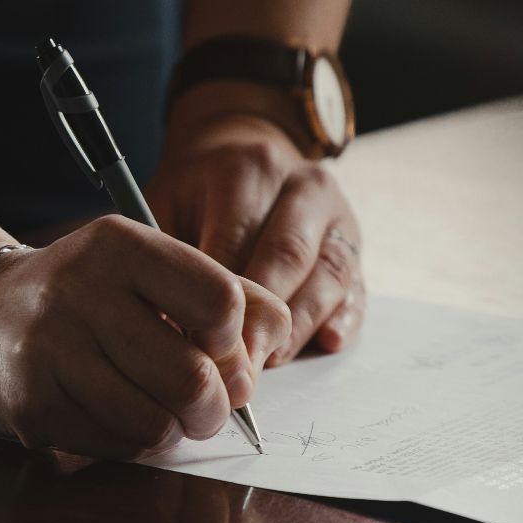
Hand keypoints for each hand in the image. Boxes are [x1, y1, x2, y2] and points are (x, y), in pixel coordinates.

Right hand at [0, 216, 289, 458]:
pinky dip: (133, 443)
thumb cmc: (84, 296)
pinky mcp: (33, 405)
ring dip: (174, 431)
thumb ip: (223, 293)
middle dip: (215, 407)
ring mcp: (52, 351)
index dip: (235, 340)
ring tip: (161, 411)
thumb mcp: (147, 268)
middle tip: (206, 405)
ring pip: (158, 423)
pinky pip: (117, 446)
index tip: (218, 347)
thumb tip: (268, 351)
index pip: (221, 301)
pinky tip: (115, 416)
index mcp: (121, 245)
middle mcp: (81, 291)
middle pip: (195, 378)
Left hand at [148, 108, 365, 363]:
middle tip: (236, 367)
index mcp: (250, 169)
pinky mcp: (354, 245)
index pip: (238, 239)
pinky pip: (356, 286)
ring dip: (299, 326)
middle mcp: (303, 186)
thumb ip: (167, 256)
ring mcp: (337, 215)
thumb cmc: (196, 193)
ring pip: (328, 274)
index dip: (219, 297)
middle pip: (288, 257)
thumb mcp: (166, 203)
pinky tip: (326, 342)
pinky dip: (344, 318)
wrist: (243, 156)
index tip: (198, 343)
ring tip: (269, 362)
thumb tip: (166, 325)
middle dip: (262, 319)